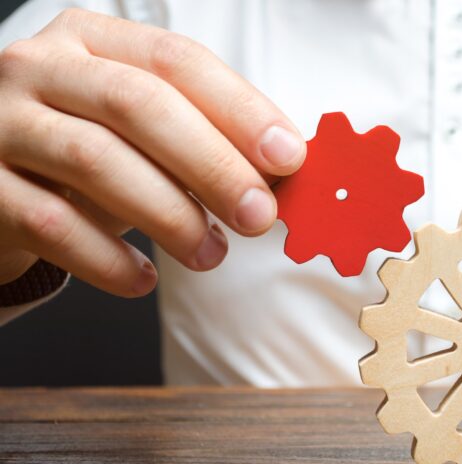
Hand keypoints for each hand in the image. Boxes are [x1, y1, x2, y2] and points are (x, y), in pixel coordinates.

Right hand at [0, 8, 305, 296]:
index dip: (240, 109)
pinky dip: (107, 258)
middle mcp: (40, 68)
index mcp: (93, 41)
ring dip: (169, 215)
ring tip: (210, 254)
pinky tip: (143, 279)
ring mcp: (1, 123)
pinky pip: (50, 222)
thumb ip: (201, 139)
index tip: (288, 157)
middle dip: (212, 164)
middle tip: (257, 215)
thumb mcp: (140, 133)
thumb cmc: (84, 154)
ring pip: (95, 161)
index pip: (177, 61)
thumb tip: (279, 175)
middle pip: (138, 105)